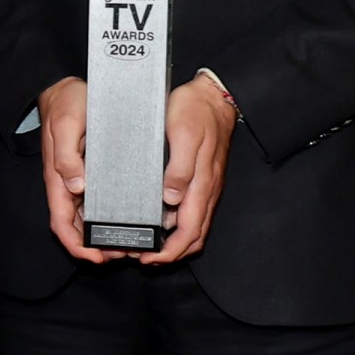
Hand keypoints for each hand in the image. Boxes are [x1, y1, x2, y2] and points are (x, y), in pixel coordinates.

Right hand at [35, 76, 119, 264]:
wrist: (68, 86)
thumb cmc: (66, 104)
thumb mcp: (67, 125)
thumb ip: (67, 157)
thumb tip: (76, 186)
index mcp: (58, 178)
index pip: (62, 222)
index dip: (76, 244)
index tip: (94, 256)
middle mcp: (68, 183)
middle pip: (77, 225)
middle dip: (96, 245)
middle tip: (123, 253)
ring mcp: (80, 178)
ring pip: (90, 216)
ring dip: (106, 232)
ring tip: (131, 241)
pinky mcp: (93, 171)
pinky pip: (100, 199)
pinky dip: (114, 213)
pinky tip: (133, 215)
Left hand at [137, 77, 238, 265]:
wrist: (213, 96)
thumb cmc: (196, 112)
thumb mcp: (184, 136)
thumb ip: (180, 169)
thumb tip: (172, 200)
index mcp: (202, 185)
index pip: (190, 232)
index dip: (170, 251)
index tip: (148, 259)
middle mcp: (206, 191)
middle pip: (193, 236)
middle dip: (170, 253)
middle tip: (141, 257)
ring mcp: (205, 186)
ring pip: (193, 226)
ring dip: (172, 241)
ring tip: (145, 244)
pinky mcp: (201, 179)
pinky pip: (192, 211)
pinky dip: (176, 225)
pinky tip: (157, 220)